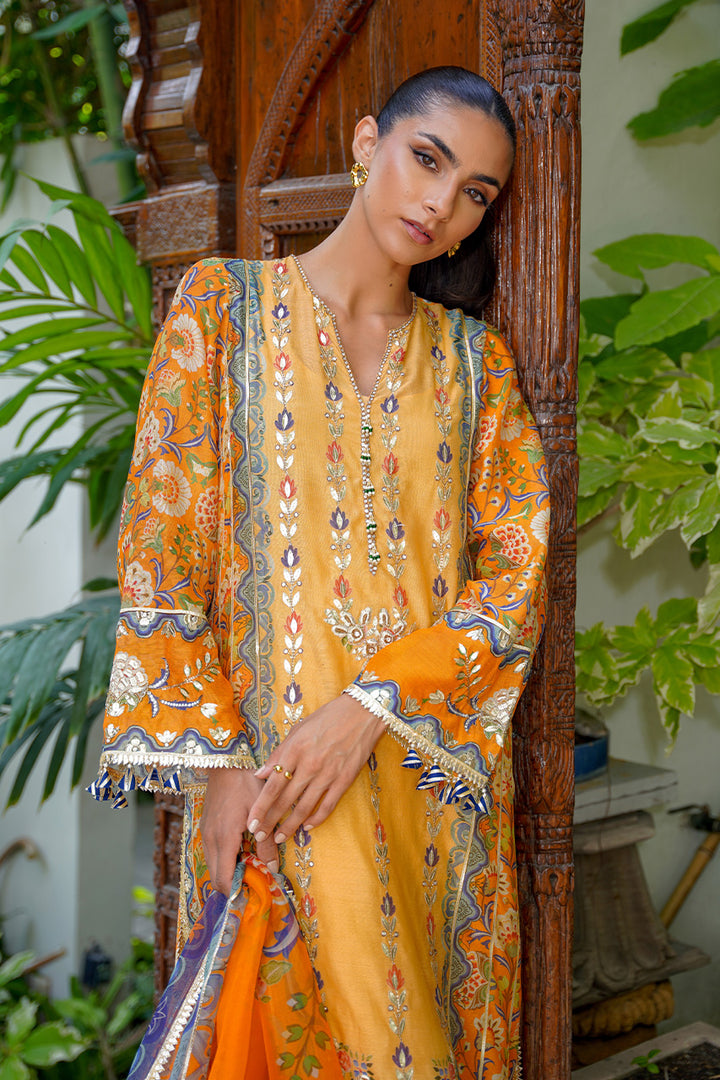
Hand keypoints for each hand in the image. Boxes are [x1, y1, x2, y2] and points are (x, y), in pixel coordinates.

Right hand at [200, 768, 277, 894]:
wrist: (225, 764)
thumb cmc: (246, 785)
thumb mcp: (261, 813)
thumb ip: (266, 842)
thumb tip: (273, 869)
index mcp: (224, 839)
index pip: (223, 880)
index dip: (235, 893)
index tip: (252, 896)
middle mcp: (210, 840)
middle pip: (215, 877)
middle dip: (232, 886)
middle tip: (254, 885)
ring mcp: (205, 833)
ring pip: (212, 866)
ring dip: (228, 873)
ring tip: (250, 869)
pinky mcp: (206, 827)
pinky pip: (212, 853)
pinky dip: (224, 860)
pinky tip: (241, 853)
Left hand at [247, 694, 384, 845]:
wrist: (362, 713)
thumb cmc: (328, 717)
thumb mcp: (298, 729)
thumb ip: (279, 753)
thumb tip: (260, 774)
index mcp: (295, 750)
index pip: (272, 785)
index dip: (260, 807)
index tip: (251, 822)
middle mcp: (310, 765)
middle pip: (285, 801)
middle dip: (270, 821)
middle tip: (259, 837)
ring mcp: (328, 774)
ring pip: (304, 808)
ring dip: (290, 826)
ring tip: (279, 838)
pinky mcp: (344, 780)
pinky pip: (327, 806)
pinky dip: (316, 819)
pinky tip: (306, 827)